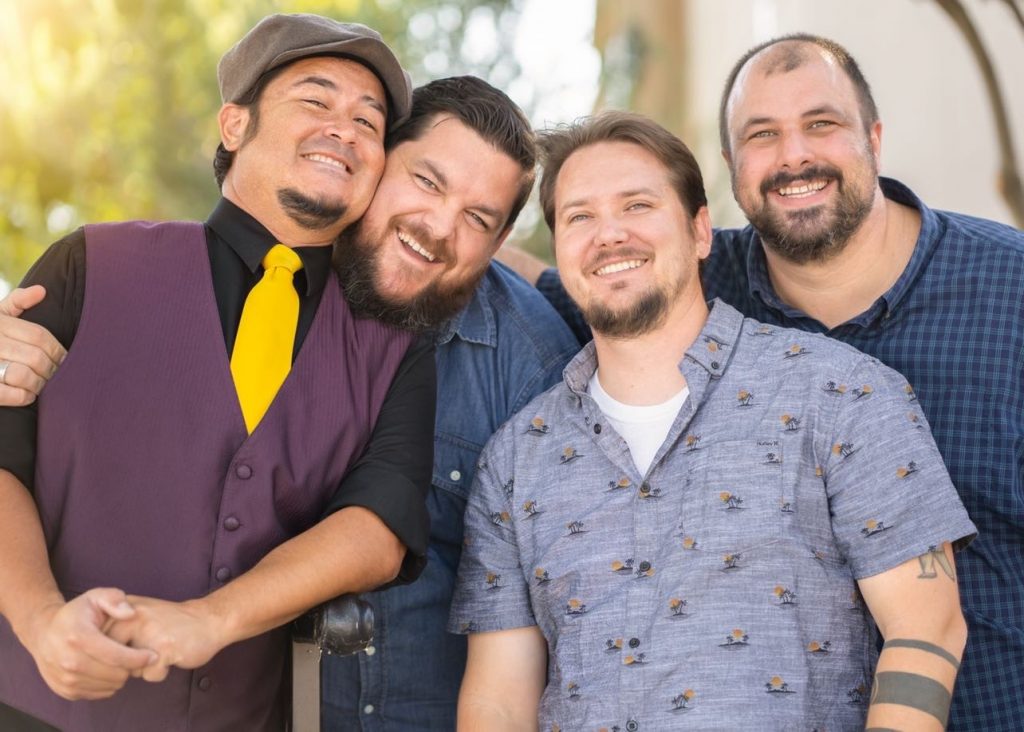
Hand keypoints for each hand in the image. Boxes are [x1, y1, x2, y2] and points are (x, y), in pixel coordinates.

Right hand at [0, 286, 65, 405]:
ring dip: (39, 383)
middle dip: (51, 369)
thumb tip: (42, 290)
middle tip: (56, 374)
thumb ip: (17, 302)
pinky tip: (28, 395)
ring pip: (23, 376)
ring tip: (42, 384)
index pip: (39, 336)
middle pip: (35, 357)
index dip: (57, 350)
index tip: (64, 358)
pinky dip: (24, 396)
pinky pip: (8, 394)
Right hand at [21, 588, 156, 699]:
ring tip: (121, 661)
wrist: (44, 633)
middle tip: (136, 657)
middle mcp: (69, 661)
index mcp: (78, 637)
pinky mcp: (65, 691)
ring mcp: (65, 679)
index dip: (139, 658)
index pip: (116, 656)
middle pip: (114, 674)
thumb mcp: (95, 596)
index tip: (153, 655)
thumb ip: (115, 600)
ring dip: (120, 676)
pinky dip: (108, 684)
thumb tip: (131, 613)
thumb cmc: (77, 613)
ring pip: (108, 686)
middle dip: (131, 667)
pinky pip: (98, 694)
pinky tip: (108, 669)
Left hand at [107, 596, 227, 682]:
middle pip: (111, 656)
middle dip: (125, 662)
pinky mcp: (165, 649)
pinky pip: (149, 674)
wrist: (209, 620)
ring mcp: (151, 633)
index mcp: (128, 608)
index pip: (98, 639)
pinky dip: (159, 673)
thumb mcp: (141, 612)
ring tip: (158, 652)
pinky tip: (170, 658)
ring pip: (128, 667)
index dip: (111, 651)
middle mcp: (136, 617)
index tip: (131, 644)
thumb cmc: (172, 621)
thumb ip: (117, 624)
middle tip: (146, 650)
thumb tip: (92, 650)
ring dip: (141, 668)